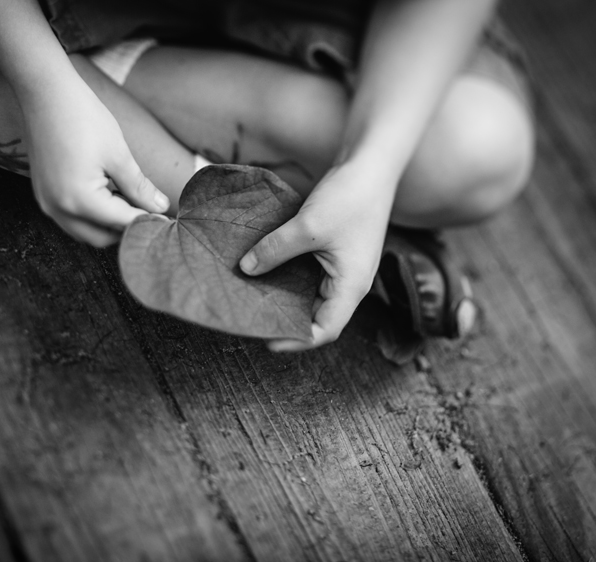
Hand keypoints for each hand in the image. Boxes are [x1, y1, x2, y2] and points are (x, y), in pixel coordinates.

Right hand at [25, 78, 168, 246]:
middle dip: (125, 230)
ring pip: (84, 231)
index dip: (147, 223)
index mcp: (79, 201)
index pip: (121, 223)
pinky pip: (70, 218)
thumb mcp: (119, 155)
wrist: (45, 92)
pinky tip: (108, 196)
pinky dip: (91, 215)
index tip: (167, 220)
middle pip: (100, 237)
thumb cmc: (83, 117)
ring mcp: (47, 203)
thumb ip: (140, 188)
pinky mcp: (43, 194)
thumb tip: (160, 208)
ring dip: (107, 225)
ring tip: (130, 203)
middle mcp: (58, 209)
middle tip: (149, 213)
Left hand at [240, 160, 397, 350]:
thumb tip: (246, 269)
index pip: (325, 330)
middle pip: (319, 317)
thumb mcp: (306, 226)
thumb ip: (274, 250)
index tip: (267, 339)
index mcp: (351, 286)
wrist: (370, 166)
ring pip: (314, 297)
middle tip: (255, 319)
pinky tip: (268, 272)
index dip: (296, 340)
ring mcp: (345, 269)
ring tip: (257, 300)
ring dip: (289, 300)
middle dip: (289, 322)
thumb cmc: (348, 197)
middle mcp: (350, 284)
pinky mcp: (337, 254)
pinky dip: (292, 279)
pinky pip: (312, 277)